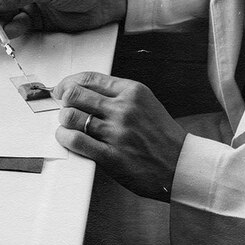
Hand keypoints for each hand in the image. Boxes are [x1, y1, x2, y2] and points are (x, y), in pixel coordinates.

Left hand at [53, 72, 185, 201]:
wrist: (182, 166)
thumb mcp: (145, 103)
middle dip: (64, 100)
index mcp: (132, 91)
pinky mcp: (111, 156)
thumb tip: (85, 91)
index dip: (69, 82)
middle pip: (75, 94)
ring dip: (64, 120)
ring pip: (71, 116)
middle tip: (64, 107)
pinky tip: (67, 137)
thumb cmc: (162, 136)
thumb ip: (118, 95)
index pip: (90, 78)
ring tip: (68, 125)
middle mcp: (124, 109)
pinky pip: (76, 140)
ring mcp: (117, 132)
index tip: (63, 88)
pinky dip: (64, 137)